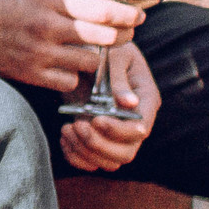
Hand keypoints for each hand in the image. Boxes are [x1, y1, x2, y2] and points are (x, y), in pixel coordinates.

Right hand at [0, 0, 143, 91]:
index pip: (102, 9)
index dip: (127, 13)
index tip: (139, 14)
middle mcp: (47, 27)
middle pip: (105, 38)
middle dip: (121, 35)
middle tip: (125, 32)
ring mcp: (38, 53)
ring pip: (89, 62)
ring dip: (96, 55)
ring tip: (95, 48)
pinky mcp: (28, 73)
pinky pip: (68, 81)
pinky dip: (73, 73)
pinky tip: (69, 63)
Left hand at [60, 43, 160, 172]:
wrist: (84, 48)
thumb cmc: (102, 46)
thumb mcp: (112, 55)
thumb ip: (118, 78)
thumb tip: (130, 103)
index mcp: (145, 99)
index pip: (140, 129)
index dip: (118, 131)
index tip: (95, 119)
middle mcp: (134, 121)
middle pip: (126, 153)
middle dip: (100, 145)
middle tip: (77, 125)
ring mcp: (116, 131)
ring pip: (110, 162)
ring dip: (86, 151)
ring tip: (68, 129)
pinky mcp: (97, 136)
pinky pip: (91, 161)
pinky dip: (76, 156)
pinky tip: (64, 136)